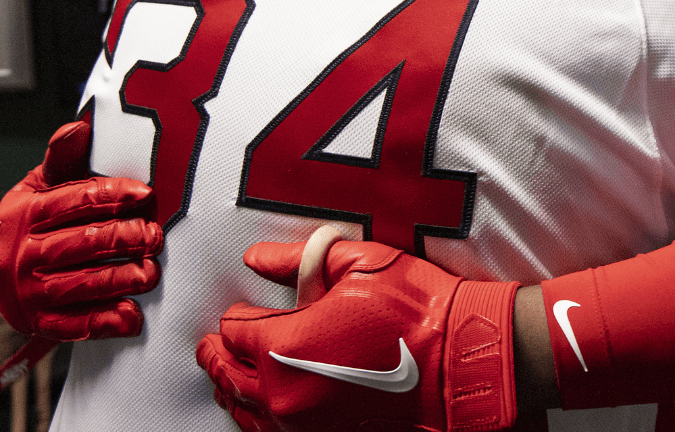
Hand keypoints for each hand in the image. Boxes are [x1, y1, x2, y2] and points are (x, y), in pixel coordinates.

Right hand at [0, 121, 163, 341]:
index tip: (146, 195)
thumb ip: (63, 159)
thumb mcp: (43, 185)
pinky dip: (105, 322)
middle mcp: (19, 254)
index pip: (74, 200)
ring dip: (121, 279)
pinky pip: (74, 325)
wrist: (6, 272)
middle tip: (154, 236)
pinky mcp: (38, 322)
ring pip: (81, 284)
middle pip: (82, 242)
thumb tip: (79, 127)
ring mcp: (26, 293)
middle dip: (124, 238)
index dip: (113, 196)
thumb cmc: (40, 219)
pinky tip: (133, 315)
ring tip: (151, 272)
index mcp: (23, 214)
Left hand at [196, 228, 519, 431]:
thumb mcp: (359, 264)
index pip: (235, 331)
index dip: (236, 316)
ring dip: (235, 393)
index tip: (242, 310)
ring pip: (248, 414)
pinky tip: (267, 410)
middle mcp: (285, 395)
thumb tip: (259, 259)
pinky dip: (263, 420)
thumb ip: (299, 259)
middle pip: (230, 377)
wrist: (461, 363)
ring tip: (229, 380)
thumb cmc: (416, 312)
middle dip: (219, 358)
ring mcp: (305, 427)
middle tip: (212, 347)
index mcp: (284, 347)